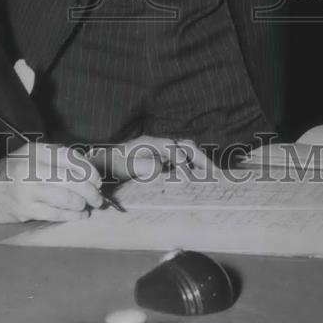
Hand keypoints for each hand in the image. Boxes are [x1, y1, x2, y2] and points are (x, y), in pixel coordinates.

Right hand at [0, 143, 102, 225]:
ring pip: (66, 198)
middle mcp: (31, 167)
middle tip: (98, 198)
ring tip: (87, 207)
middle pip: (72, 179)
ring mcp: (27, 189)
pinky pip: (55, 214)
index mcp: (35, 151)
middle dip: (90, 191)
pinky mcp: (25, 210)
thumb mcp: (29, 157)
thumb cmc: (8, 174)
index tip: (97, 179)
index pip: (70, 157)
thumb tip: (86, 171)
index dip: (88, 170)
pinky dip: (71, 216)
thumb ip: (54, 159)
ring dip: (81, 204)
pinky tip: (78, 216)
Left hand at [89, 135, 211, 180]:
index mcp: (150, 142)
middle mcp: (159, 143)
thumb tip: (159, 168)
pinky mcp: (164, 159)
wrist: (107, 162)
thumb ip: (140, 166)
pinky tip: (201, 179)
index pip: (172, 149)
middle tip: (215, 174)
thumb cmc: (115, 165)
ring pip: (187, 151)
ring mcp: (163, 150)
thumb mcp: (123, 166)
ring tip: (214, 176)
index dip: (182, 163)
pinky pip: (183, 160)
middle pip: (185, 146)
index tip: (189, 179)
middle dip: (201, 159)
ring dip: (200, 162)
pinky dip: (194, 167)